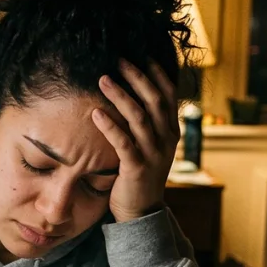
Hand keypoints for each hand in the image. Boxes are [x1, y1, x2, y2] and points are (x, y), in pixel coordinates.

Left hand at [91, 59, 179, 222]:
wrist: (141, 211)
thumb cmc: (139, 174)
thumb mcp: (150, 146)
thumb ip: (146, 123)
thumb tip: (133, 95)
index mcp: (171, 131)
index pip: (168, 95)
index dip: (157, 74)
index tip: (142, 55)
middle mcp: (166, 139)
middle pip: (154, 100)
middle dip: (136, 77)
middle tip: (118, 60)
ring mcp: (153, 154)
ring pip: (139, 117)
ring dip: (120, 95)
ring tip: (102, 79)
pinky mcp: (137, 168)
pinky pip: (123, 142)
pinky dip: (109, 125)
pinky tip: (95, 113)